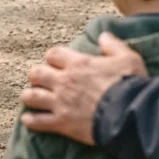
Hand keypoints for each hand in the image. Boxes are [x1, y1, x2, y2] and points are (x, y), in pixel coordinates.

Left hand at [20, 32, 148, 144]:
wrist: (128, 114)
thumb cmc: (129, 84)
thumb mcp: (128, 58)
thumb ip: (113, 45)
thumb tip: (103, 36)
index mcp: (78, 63)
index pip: (53, 54)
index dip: (53, 58)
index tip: (57, 63)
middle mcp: (64, 81)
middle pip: (36, 73)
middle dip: (37, 76)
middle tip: (43, 81)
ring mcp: (60, 103)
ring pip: (31, 96)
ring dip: (30, 97)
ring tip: (31, 98)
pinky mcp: (61, 123)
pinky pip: (37, 121)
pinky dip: (30, 120)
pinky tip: (28, 119)